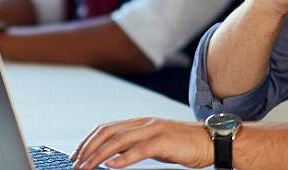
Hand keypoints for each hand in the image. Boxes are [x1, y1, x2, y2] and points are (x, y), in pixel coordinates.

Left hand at [71, 117, 212, 168]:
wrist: (211, 141)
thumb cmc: (185, 145)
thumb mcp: (154, 144)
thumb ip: (135, 146)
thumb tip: (114, 156)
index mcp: (139, 123)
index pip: (106, 128)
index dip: (89, 140)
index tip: (77, 154)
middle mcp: (143, 123)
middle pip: (107, 132)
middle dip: (88, 148)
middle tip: (76, 163)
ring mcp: (153, 130)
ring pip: (118, 141)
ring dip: (99, 155)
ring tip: (87, 167)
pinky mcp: (163, 142)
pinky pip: (138, 150)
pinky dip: (122, 159)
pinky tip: (111, 166)